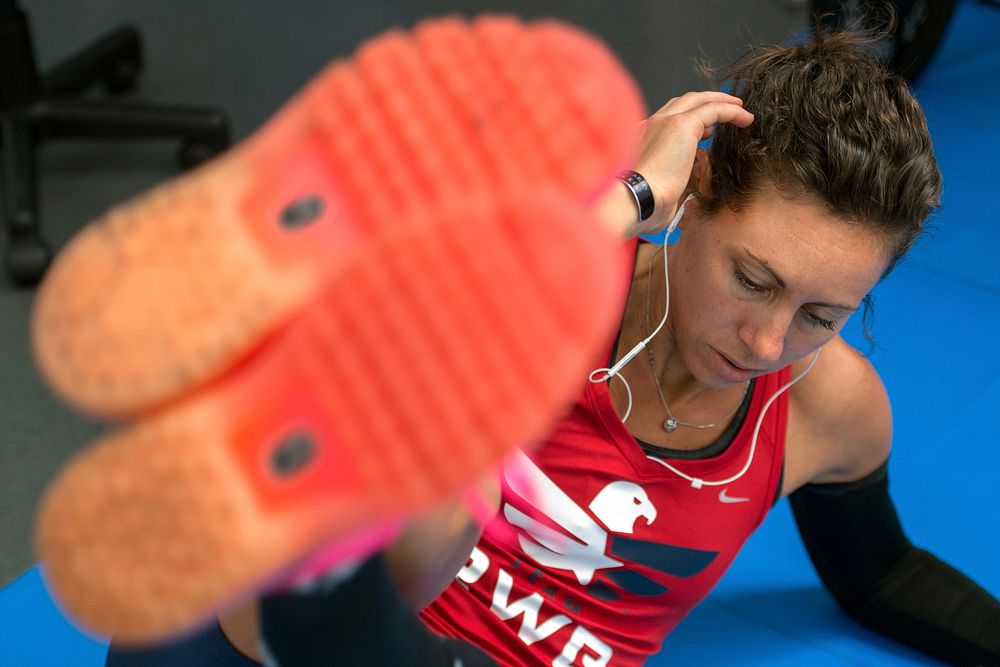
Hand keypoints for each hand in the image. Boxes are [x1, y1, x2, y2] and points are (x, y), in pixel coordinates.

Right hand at [631, 91, 753, 234]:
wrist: (635, 198)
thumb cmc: (641, 203)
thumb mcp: (656, 191)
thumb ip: (669, 183)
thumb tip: (681, 190)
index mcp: (640, 138)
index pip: (667, 119)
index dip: (688, 119)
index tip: (707, 130)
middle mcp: (651, 124)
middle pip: (682, 102)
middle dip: (706, 102)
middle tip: (726, 109)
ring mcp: (665, 121)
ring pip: (699, 101)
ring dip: (722, 102)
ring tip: (740, 109)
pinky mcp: (682, 125)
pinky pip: (714, 109)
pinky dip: (732, 111)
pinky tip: (746, 118)